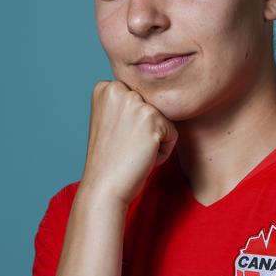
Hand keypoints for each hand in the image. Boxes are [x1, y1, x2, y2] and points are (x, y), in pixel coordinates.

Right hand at [80, 80, 178, 205]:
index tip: (115, 138)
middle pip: (153, 107)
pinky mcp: (152, 119)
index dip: (131, 123)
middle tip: (124, 146)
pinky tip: (141, 157)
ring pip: (164, 119)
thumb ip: (126, 103)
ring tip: (132, 151)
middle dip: (144, 130)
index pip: (140, 99)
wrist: (103, 187)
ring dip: (154, 140)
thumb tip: (157, 92)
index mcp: (105, 88)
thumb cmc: (109, 160)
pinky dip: (163, 151)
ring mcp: (135, 102)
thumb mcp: (110, 121)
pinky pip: (172, 134)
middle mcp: (118, 89)